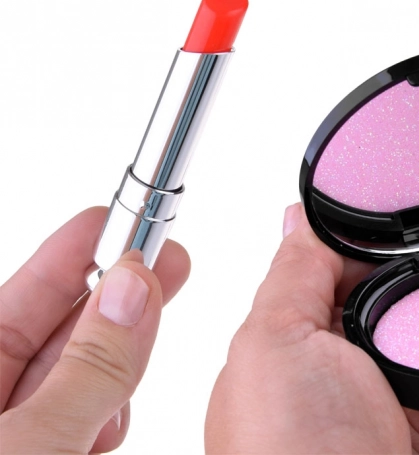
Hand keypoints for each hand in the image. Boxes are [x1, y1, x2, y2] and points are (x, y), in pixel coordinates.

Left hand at [0, 207, 189, 452]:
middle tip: (166, 261)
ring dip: (119, 362)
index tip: (116, 219)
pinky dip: (114, 413)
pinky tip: (116, 420)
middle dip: (116, 297)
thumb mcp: (27, 442)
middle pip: (59, 331)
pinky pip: (90, 421)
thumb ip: (88, 370)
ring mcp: (24, 437)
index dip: (70, 253)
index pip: (18, 299)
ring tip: (147, 347)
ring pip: (83, 378)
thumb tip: (131, 290)